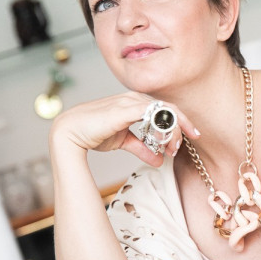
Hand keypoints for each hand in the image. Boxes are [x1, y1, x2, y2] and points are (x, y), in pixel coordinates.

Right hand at [50, 92, 197, 166]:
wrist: (70, 133)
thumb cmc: (93, 133)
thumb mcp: (123, 142)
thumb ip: (142, 148)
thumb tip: (159, 160)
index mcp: (134, 103)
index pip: (164, 109)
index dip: (179, 122)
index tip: (190, 136)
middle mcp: (134, 99)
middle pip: (168, 109)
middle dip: (180, 129)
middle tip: (180, 147)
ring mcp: (129, 101)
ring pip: (163, 110)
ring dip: (172, 131)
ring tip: (173, 148)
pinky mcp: (124, 108)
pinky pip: (151, 113)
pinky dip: (162, 125)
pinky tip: (165, 139)